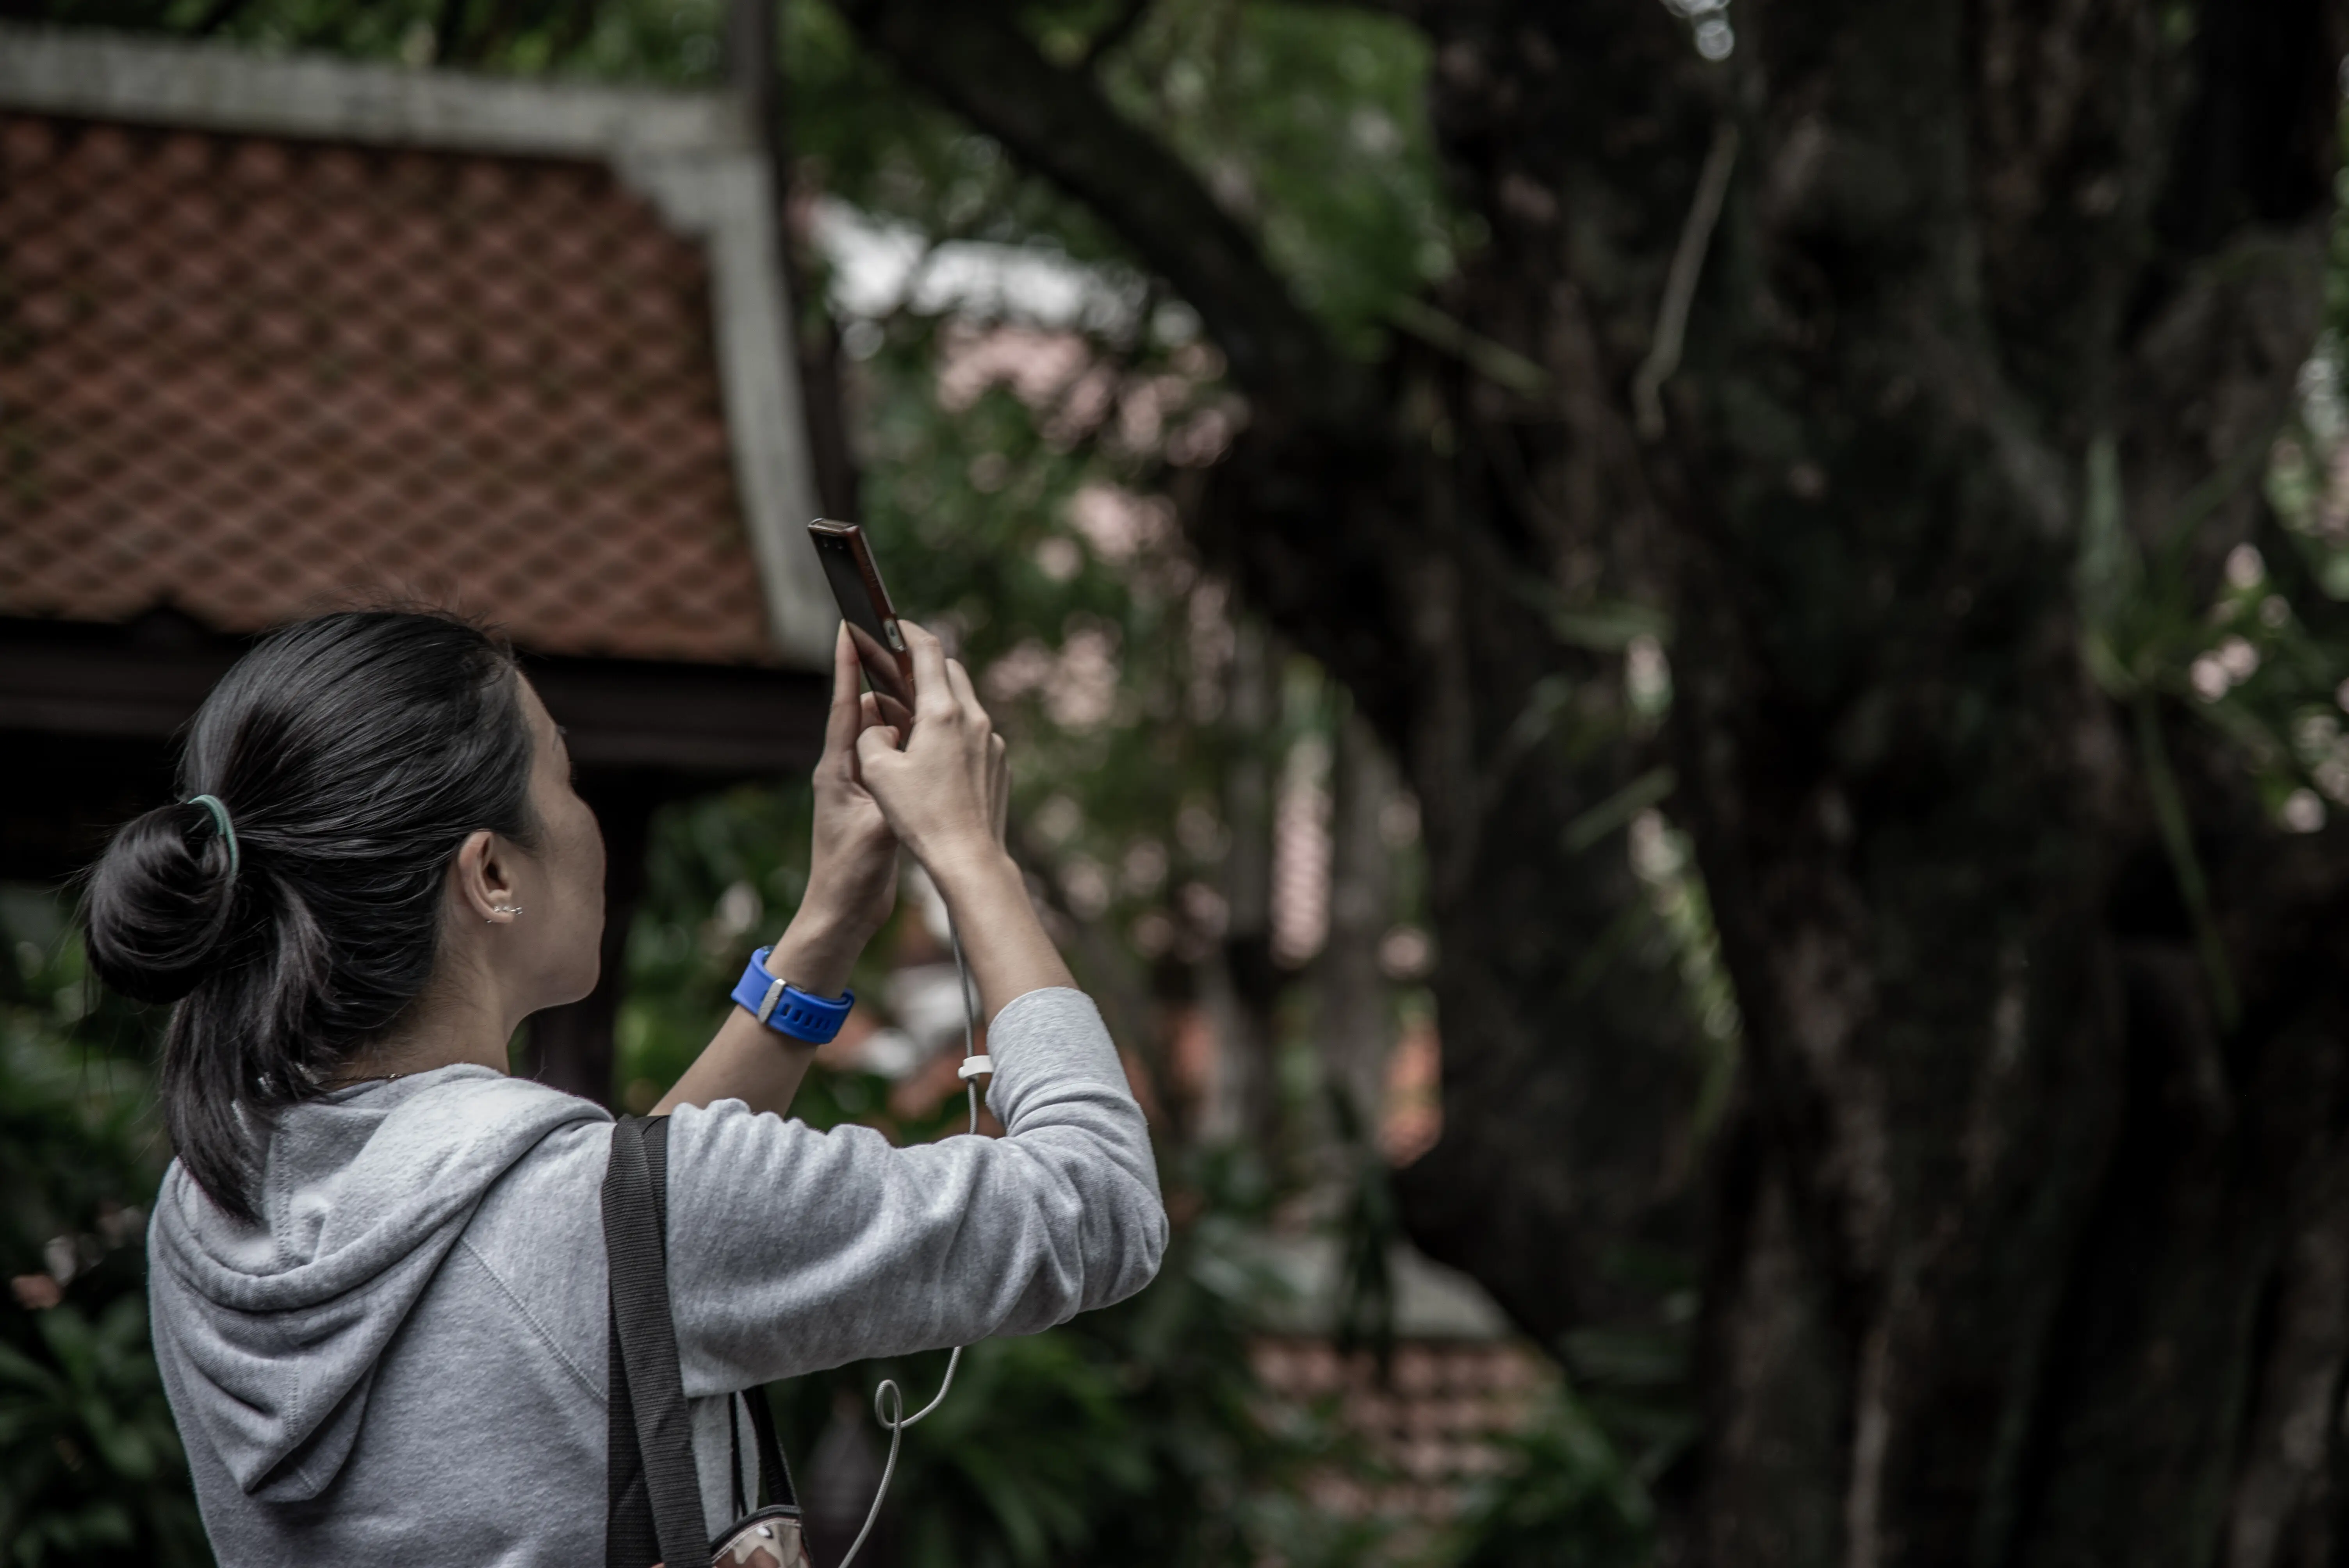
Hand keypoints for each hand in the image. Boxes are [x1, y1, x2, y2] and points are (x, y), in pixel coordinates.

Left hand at [795, 623, 900, 951]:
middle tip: (903, 650)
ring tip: (923, 690)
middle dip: (883, 683)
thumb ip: (886, 782)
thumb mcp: (876, 826)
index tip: (847, 628)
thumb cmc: (853, 872)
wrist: (844, 912)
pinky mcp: (876, 802)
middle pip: (865, 714)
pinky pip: (894, 760)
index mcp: (837, 770)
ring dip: (901, 715)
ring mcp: (861, 786)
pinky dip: (909, 745)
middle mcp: (845, 770)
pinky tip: (929, 737)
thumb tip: (889, 735)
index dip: (845, 667)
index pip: (843, 707)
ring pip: (883, 736)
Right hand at [854, 620, 1010, 880]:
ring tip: (915, 716)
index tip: (896, 624)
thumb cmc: (921, 816)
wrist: (970, 857)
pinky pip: (975, 732)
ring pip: (966, 703)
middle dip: (925, 664)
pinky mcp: (1000, 761)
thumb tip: (880, 723)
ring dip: (941, 700)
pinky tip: (937, 756)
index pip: (927, 651)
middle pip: (951, 671)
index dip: (909, 631)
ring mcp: (992, 740)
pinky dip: (955, 730)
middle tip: (900, 670)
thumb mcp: (878, 774)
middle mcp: (973, 719)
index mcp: (942, 713)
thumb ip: (871, 736)